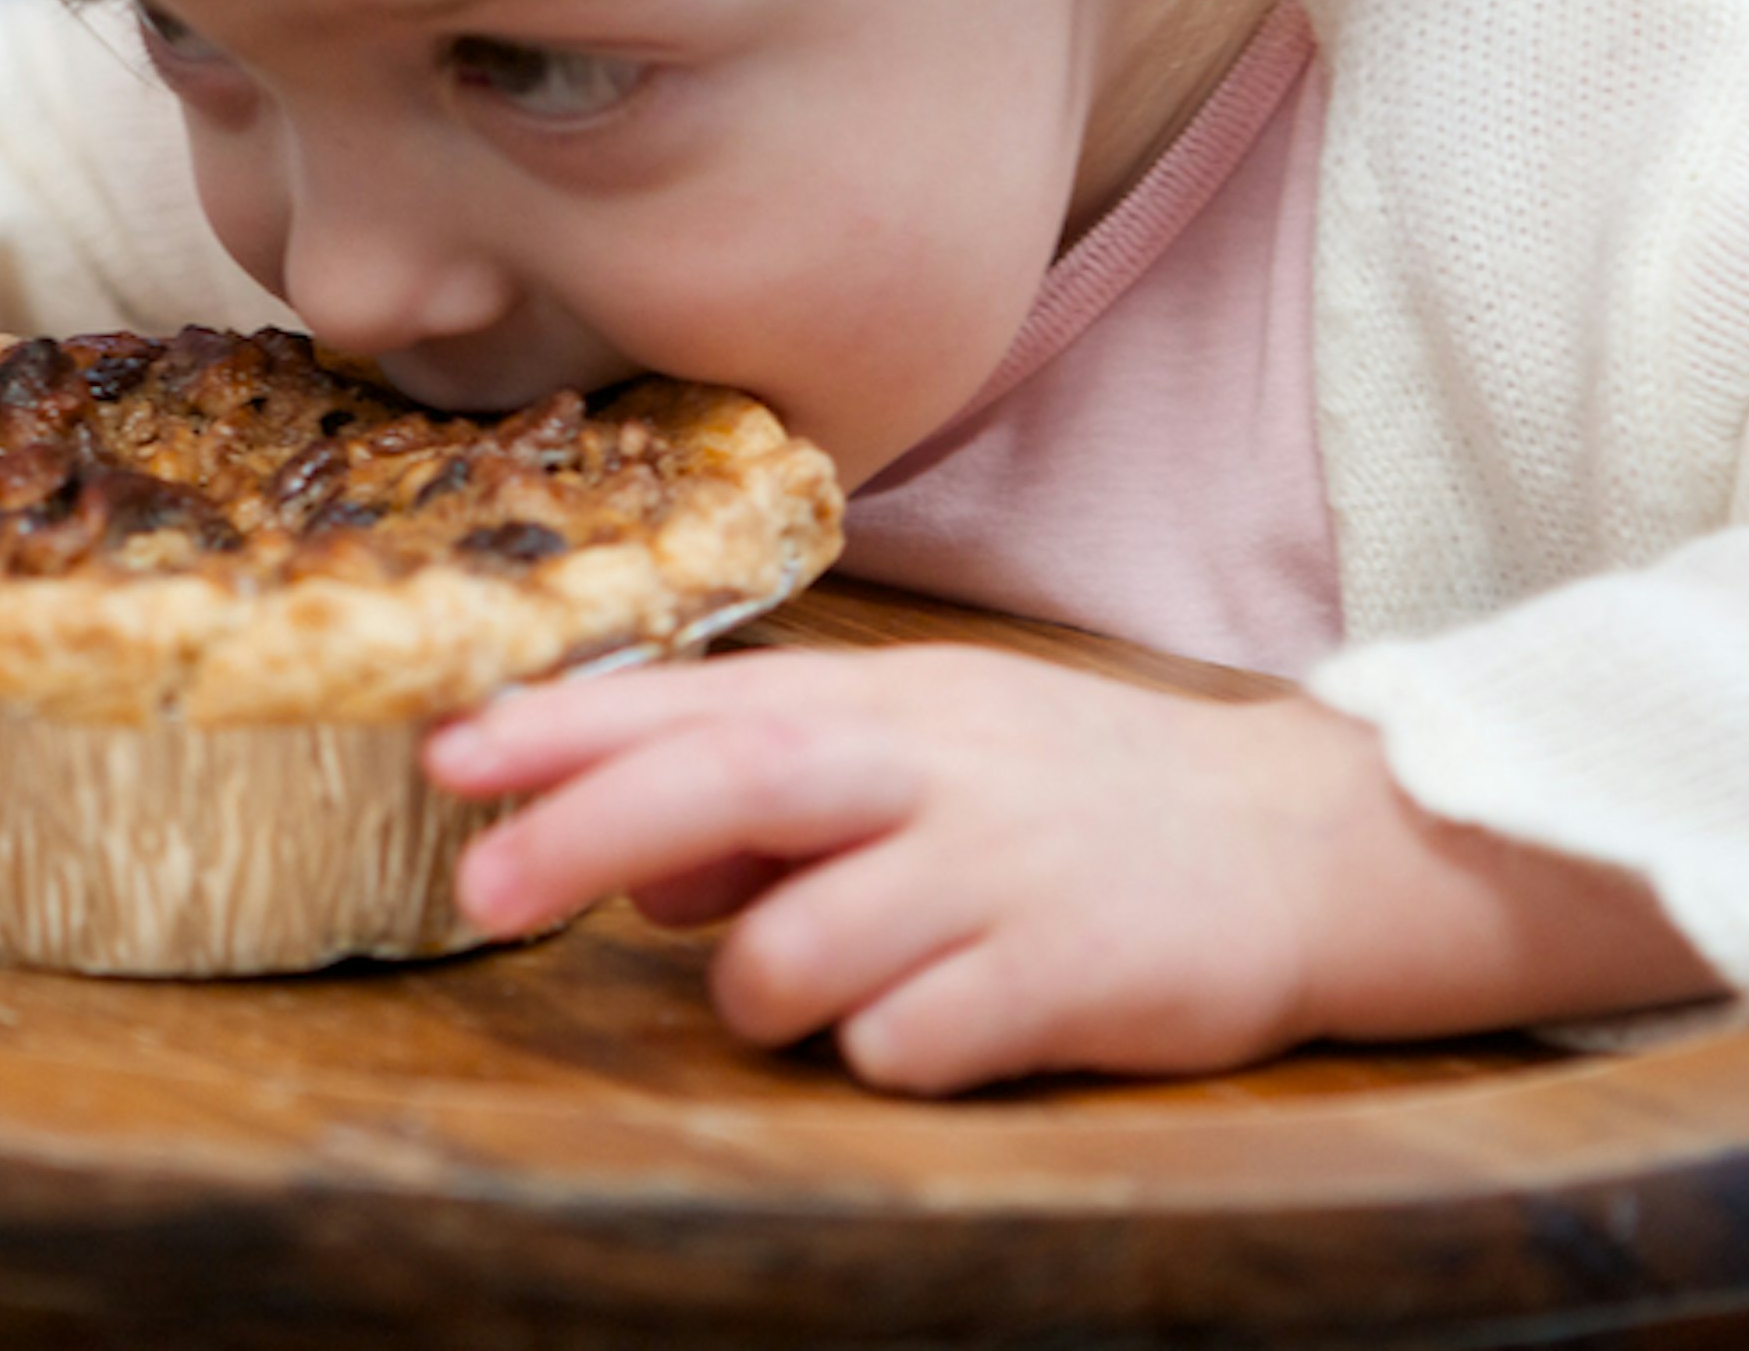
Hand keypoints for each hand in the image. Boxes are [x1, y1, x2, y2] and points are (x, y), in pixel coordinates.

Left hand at [426, 646, 1717, 1093]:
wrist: (1303, 846)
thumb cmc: (1082, 799)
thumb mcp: (930, 757)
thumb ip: (779, 802)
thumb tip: (639, 871)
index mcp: (893, 702)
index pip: (699, 698)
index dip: (565, 726)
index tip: (446, 751)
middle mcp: (935, 769)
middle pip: (728, 781)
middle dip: (586, 833)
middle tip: (477, 895)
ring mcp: (999, 872)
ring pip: (798, 949)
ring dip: (765, 988)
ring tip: (825, 985)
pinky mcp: (1062, 978)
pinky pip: (907, 1043)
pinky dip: (887, 1049)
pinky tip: (939, 1024)